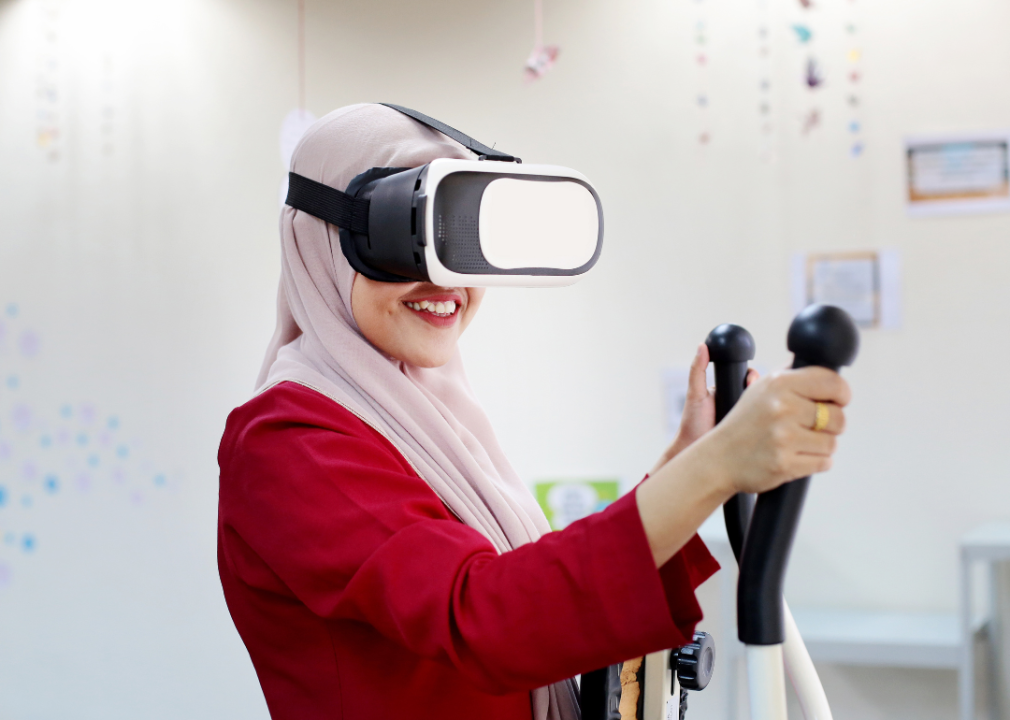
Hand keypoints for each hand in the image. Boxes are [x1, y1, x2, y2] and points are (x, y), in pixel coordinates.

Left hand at [649, 343, 757, 474]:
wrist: (693, 449)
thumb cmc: (693, 424)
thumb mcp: (696, 394)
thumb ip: (698, 370)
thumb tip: (702, 346)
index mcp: (729, 390)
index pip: (748, 377)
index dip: (752, 375)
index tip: (749, 378)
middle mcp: (741, 403)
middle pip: (761, 390)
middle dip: (762, 388)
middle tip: (752, 390)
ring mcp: (749, 418)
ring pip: (766, 406)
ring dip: (767, 404)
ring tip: (759, 406)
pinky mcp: (755, 433)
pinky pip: (766, 423)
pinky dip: (770, 420)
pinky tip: (767, 419)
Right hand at [705, 367, 850, 494]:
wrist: (719, 458)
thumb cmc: (745, 423)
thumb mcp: (761, 388)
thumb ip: (790, 374)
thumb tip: (822, 364)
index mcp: (779, 383)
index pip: (832, 382)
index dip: (842, 393)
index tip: (838, 400)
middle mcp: (781, 407)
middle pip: (838, 417)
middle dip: (832, 424)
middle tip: (814, 426)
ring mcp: (783, 437)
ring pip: (832, 443)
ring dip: (822, 445)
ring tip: (800, 442)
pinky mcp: (785, 463)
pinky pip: (824, 463)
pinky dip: (815, 462)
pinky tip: (796, 456)